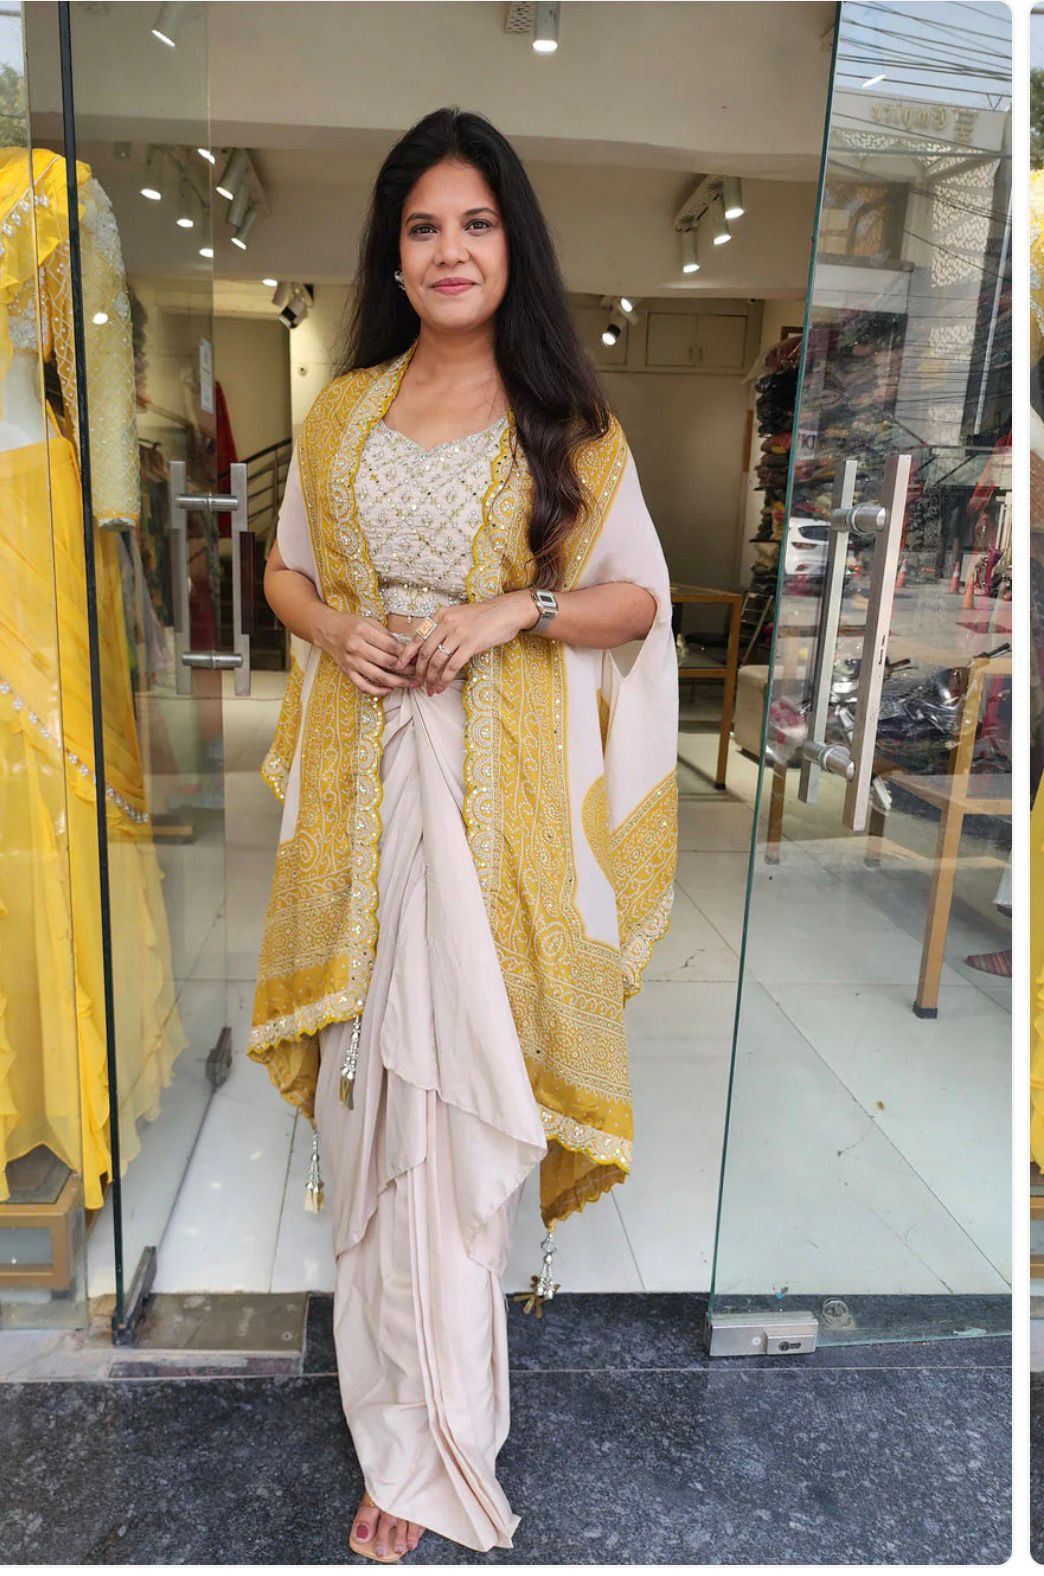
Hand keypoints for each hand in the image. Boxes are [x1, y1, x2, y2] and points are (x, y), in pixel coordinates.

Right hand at [313, 606, 415, 696]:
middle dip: (406, 669)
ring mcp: (351, 661)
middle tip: (418, 671)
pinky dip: (378, 690)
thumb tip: (406, 649)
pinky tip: (389, 689)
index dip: (406, 653)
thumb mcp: (369, 622)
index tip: (417, 657)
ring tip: (409, 683)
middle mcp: (356, 647)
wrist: (328, 630)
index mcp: (363, 631)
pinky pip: (364, 686)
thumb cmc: (351, 625)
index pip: (390, 645)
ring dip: (397, 682)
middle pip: (387, 662)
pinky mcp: (347, 672)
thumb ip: (386, 635)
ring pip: (378, 676)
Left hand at [394, 591, 536, 694]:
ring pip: (437, 661)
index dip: (406, 654)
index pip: (417, 637)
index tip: (399, 667)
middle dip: (418, 672)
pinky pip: (452, 666)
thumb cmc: (483, 617)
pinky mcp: (470, 644)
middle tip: (416, 685)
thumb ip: (443, 628)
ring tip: (430, 690)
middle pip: (425, 652)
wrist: (507, 611)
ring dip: (431, 678)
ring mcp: (458, 633)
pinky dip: (445, 679)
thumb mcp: (458, 616)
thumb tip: (429, 649)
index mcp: (440, 615)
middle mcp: (446, 623)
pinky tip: (442, 686)